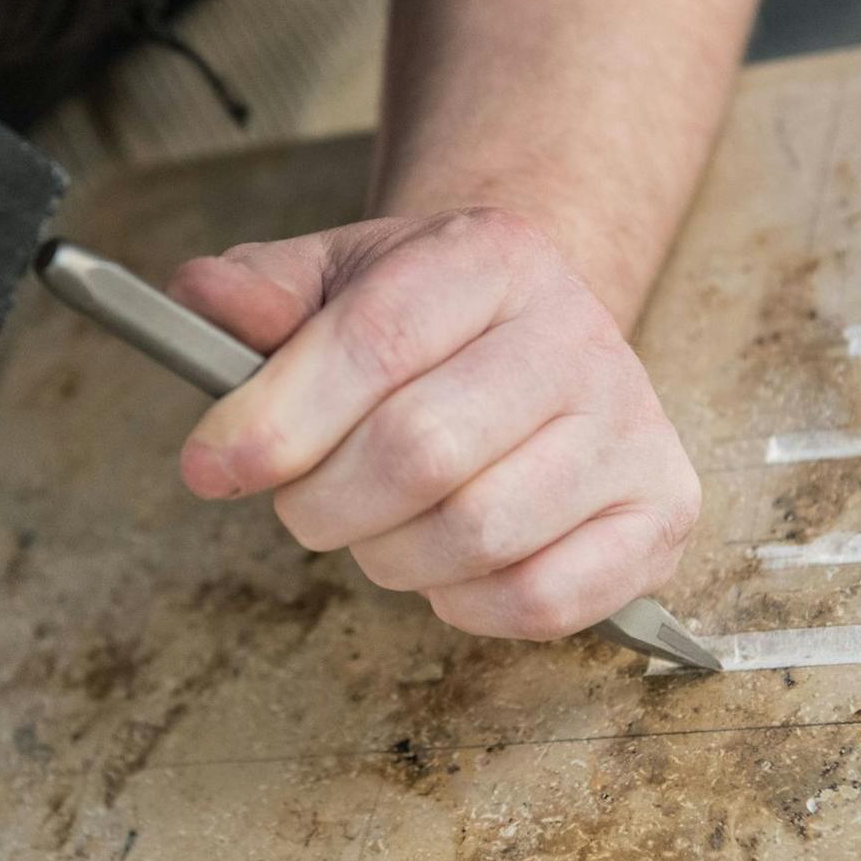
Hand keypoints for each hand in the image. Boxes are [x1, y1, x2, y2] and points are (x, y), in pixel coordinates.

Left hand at [168, 209, 698, 639]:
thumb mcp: (334, 281)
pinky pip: (539, 601)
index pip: (376, 341)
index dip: (277, 418)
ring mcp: (631, 427)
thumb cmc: (417, 322)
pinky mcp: (661, 514)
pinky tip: (446, 562)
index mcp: (492, 256)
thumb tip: (199, 297)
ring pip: (476, 535)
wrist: (531, 339)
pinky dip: (464, 603)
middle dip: (322, 501)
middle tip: (302, 502)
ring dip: (388, 555)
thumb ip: (259, 292)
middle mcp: (578, 334)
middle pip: (420, 451)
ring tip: (378, 524)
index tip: (206, 466)